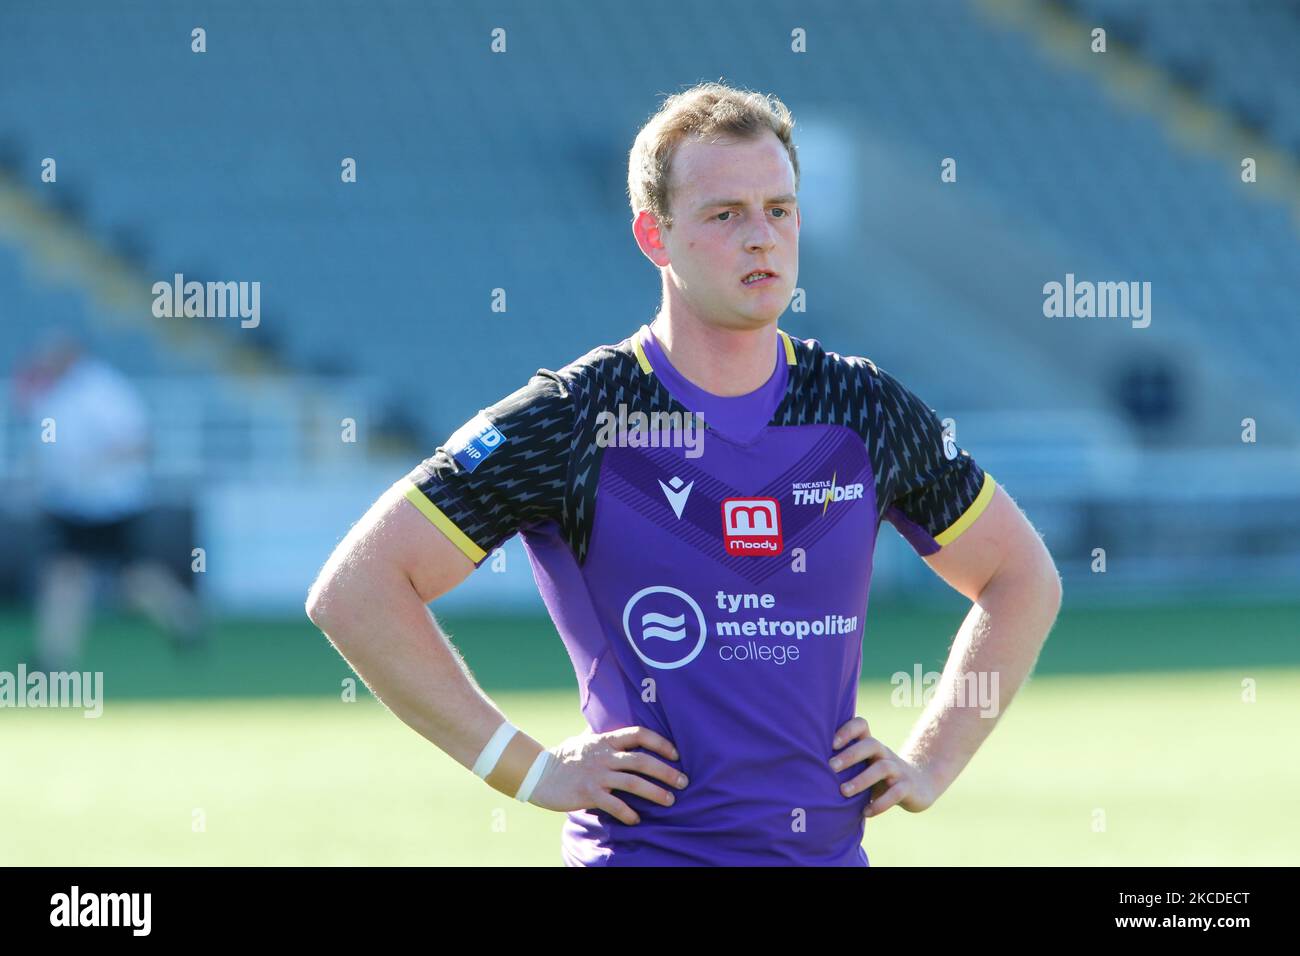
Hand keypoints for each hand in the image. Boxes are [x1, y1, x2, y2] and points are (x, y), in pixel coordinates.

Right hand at [528, 726, 688, 824]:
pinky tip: (637, 819)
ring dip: (654, 792)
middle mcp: (604, 756)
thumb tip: (615, 724)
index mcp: (605, 740)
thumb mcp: (584, 739)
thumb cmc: (565, 757)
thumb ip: (602, 735)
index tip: (676, 753)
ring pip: (632, 783)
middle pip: (642, 760)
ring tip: (669, 801)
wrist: (538, 773)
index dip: (660, 742)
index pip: (638, 734)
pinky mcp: (588, 793)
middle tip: (683, 781)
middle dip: (666, 771)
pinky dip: (628, 812)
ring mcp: (596, 775)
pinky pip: (613, 804)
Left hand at [828, 716, 937, 817]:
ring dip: (862, 780)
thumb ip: (842, 762)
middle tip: (831, 766)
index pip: (861, 725)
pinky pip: (896, 792)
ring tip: (844, 792)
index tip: (831, 742)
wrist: (919, 785)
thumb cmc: (878, 775)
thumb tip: (801, 766)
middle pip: (870, 744)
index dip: (847, 729)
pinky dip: (880, 803)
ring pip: (883, 768)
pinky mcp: (907, 787)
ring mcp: (898, 769)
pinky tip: (865, 812)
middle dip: (850, 755)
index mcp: (870, 745)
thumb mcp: (863, 765)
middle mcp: (884, 753)